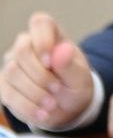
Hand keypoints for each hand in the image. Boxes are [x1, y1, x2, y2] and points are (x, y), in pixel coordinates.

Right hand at [2, 12, 96, 129]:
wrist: (68, 106)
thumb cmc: (76, 84)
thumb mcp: (81, 77)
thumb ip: (70, 65)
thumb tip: (62, 49)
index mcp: (51, 35)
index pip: (40, 23)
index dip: (43, 41)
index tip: (51, 63)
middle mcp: (27, 45)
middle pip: (22, 51)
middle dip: (40, 74)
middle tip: (58, 90)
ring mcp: (12, 64)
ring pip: (11, 72)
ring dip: (34, 92)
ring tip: (52, 105)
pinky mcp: (4, 85)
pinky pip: (6, 93)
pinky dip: (26, 106)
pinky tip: (42, 114)